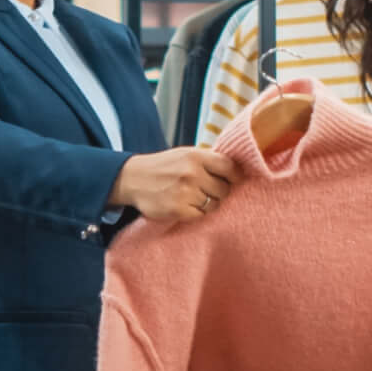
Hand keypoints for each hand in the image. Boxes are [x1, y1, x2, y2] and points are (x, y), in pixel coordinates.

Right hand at [110, 147, 240, 222]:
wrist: (133, 179)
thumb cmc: (163, 167)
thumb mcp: (185, 154)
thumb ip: (209, 160)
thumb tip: (238, 171)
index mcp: (196, 156)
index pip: (229, 167)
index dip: (235, 176)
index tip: (233, 181)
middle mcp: (191, 173)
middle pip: (224, 190)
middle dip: (219, 192)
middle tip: (206, 190)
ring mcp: (185, 192)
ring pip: (214, 205)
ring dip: (207, 204)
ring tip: (193, 197)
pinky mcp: (178, 210)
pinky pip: (200, 216)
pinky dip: (195, 213)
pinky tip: (185, 206)